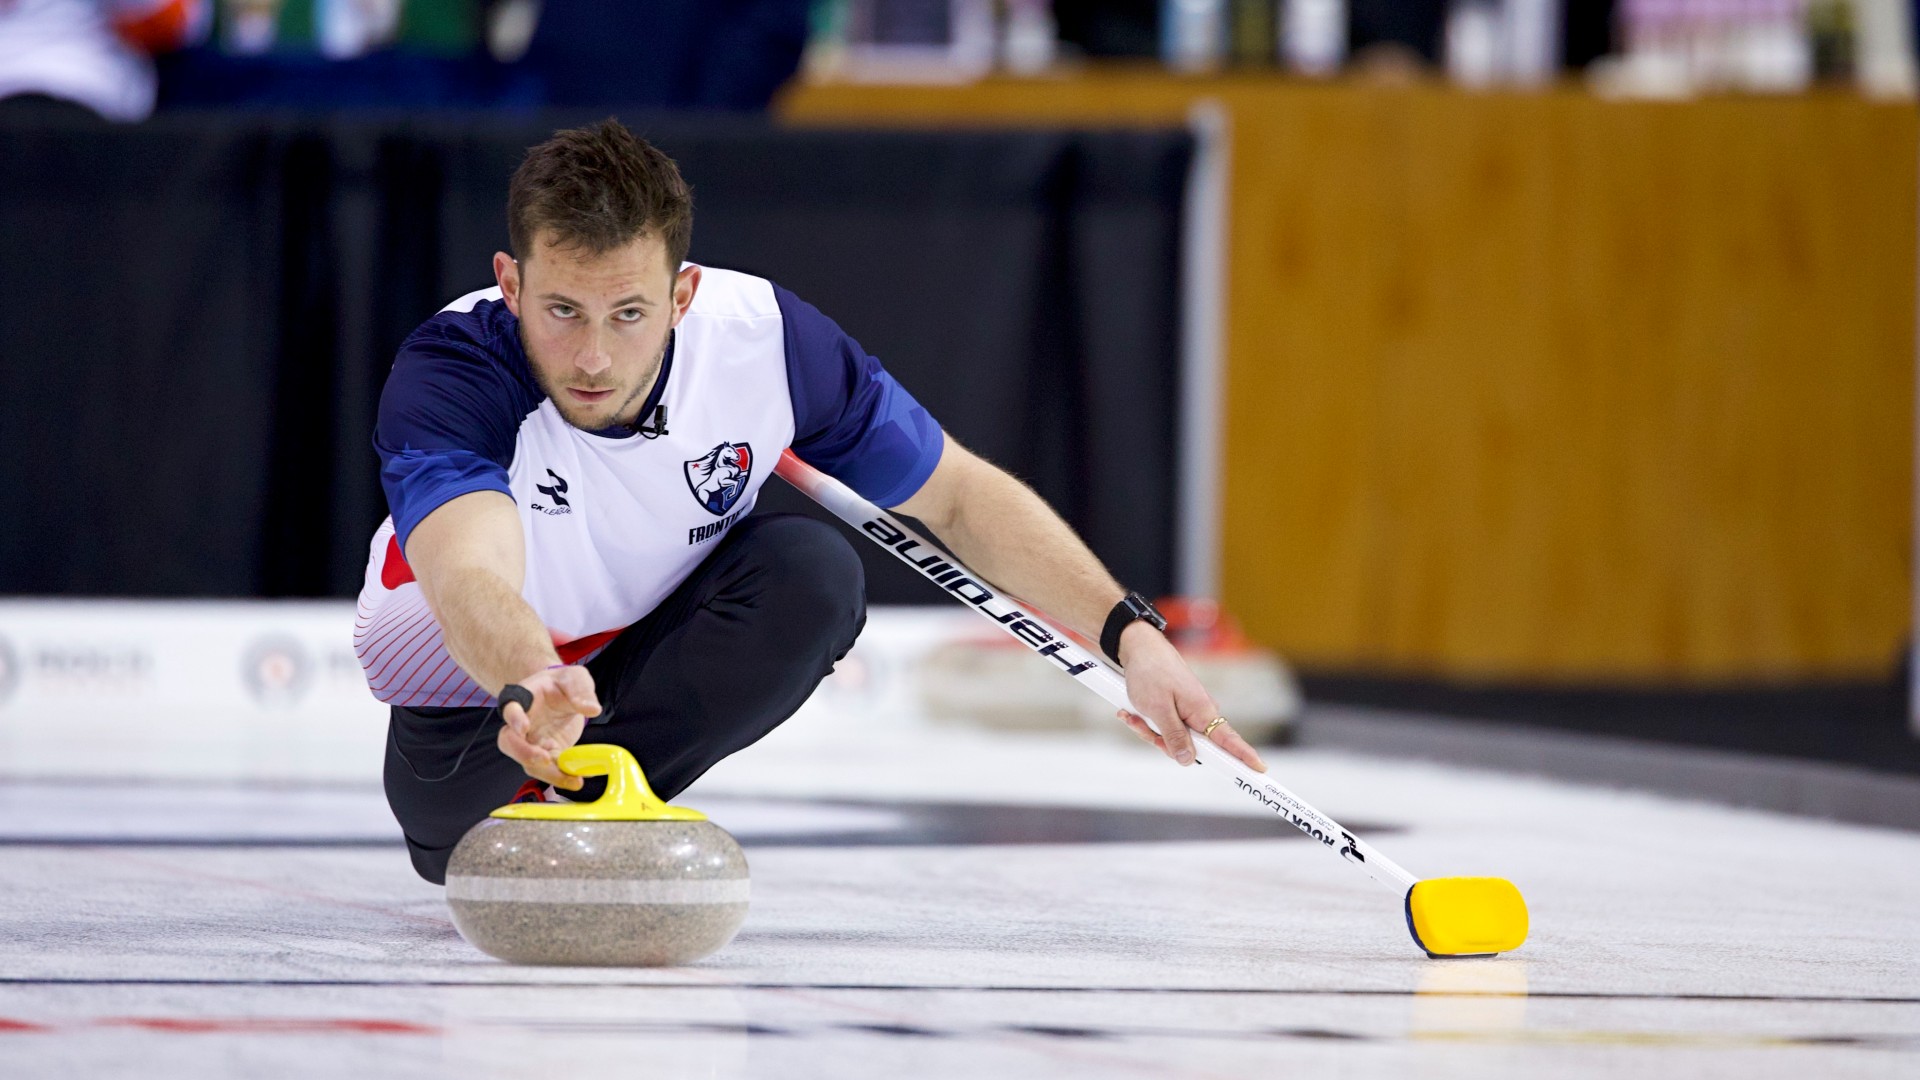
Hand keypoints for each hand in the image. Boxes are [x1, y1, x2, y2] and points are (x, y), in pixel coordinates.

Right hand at [495, 665, 600, 789]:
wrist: (562, 694)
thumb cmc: (563, 683)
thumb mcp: (575, 678)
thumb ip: (581, 691)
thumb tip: (592, 709)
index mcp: (523, 699)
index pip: (511, 709)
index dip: (514, 719)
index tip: (524, 727)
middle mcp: (521, 724)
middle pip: (510, 742)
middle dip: (524, 754)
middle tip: (546, 759)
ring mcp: (532, 742)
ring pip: (528, 762)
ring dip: (548, 773)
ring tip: (573, 779)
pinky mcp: (547, 753)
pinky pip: (549, 769)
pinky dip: (562, 776)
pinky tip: (578, 779)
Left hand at [1113, 622, 1266, 772]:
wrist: (1138, 647)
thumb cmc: (1150, 672)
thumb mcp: (1158, 709)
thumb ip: (1174, 736)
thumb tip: (1188, 760)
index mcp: (1203, 711)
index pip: (1230, 740)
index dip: (1245, 756)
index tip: (1260, 770)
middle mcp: (1200, 713)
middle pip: (1192, 748)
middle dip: (1164, 744)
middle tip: (1145, 729)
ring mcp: (1187, 712)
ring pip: (1172, 739)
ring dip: (1149, 731)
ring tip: (1133, 715)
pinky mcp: (1175, 710)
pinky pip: (1163, 728)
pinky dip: (1146, 723)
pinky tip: (1130, 713)